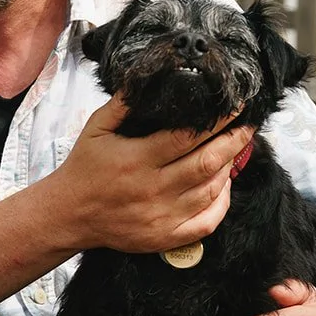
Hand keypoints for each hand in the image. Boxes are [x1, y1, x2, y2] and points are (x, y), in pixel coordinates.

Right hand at [52, 95, 251, 254]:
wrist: (68, 213)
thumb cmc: (84, 168)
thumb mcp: (96, 129)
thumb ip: (122, 104)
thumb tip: (147, 77)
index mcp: (136, 159)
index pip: (188, 136)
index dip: (217, 121)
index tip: (235, 107)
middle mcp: (152, 188)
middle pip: (207, 163)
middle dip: (233, 142)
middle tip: (247, 127)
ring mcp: (161, 216)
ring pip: (211, 190)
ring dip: (228, 168)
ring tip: (235, 150)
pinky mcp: (165, 237)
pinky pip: (206, 222)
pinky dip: (222, 203)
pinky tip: (223, 185)